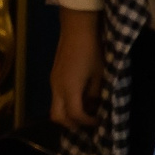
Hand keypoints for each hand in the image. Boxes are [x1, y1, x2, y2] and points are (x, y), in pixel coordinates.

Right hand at [51, 10, 100, 129]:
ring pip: (56, 107)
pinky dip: (67, 103)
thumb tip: (95, 104)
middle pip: (57, 117)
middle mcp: (57, 88)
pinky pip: (57, 97)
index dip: (87, 121)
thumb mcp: (100, 73)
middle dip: (71, 124)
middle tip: (87, 124)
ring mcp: (53, 82)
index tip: (100, 122)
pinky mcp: (54, 76)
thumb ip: (96, 92)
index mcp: (70, 88)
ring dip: (69, 114)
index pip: (75, 114)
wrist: (77, 30)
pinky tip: (81, 97)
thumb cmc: (92, 50)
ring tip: (86, 110)